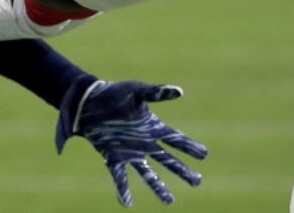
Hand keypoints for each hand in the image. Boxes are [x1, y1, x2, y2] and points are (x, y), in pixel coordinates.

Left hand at [56, 78, 207, 205]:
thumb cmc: (114, 93)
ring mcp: (130, 151)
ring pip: (148, 174)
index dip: (190, 147)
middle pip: (168, 160)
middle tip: (197, 181)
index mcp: (152, 126)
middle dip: (183, 171)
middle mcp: (144, 142)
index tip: (205, 155)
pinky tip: (127, 204)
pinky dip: (124, 191)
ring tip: (169, 201)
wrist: (88, 102)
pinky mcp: (113, 157)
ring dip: (159, 187)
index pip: (176, 139)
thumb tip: (179, 91)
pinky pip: (121, 178)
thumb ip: (157, 93)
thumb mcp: (137, 91)